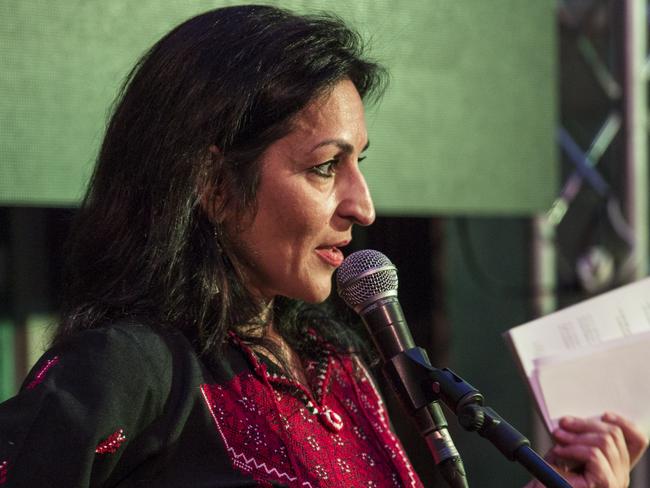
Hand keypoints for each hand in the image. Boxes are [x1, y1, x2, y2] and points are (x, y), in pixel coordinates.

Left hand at [524, 413, 647, 487]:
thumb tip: (573, 420)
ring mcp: (615, 481)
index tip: (604, 414)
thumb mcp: (567, 451)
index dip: (625, 423)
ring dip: (575, 436)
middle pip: (614, 435)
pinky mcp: (605, 484)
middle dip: (585, 424)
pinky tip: (559, 451)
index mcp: (616, 465)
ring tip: (558, 437)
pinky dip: (573, 449)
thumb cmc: (551, 477)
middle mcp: (621, 474)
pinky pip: (593, 455)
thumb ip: (578, 438)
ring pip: (604, 442)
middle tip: (562, 424)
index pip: (637, 441)